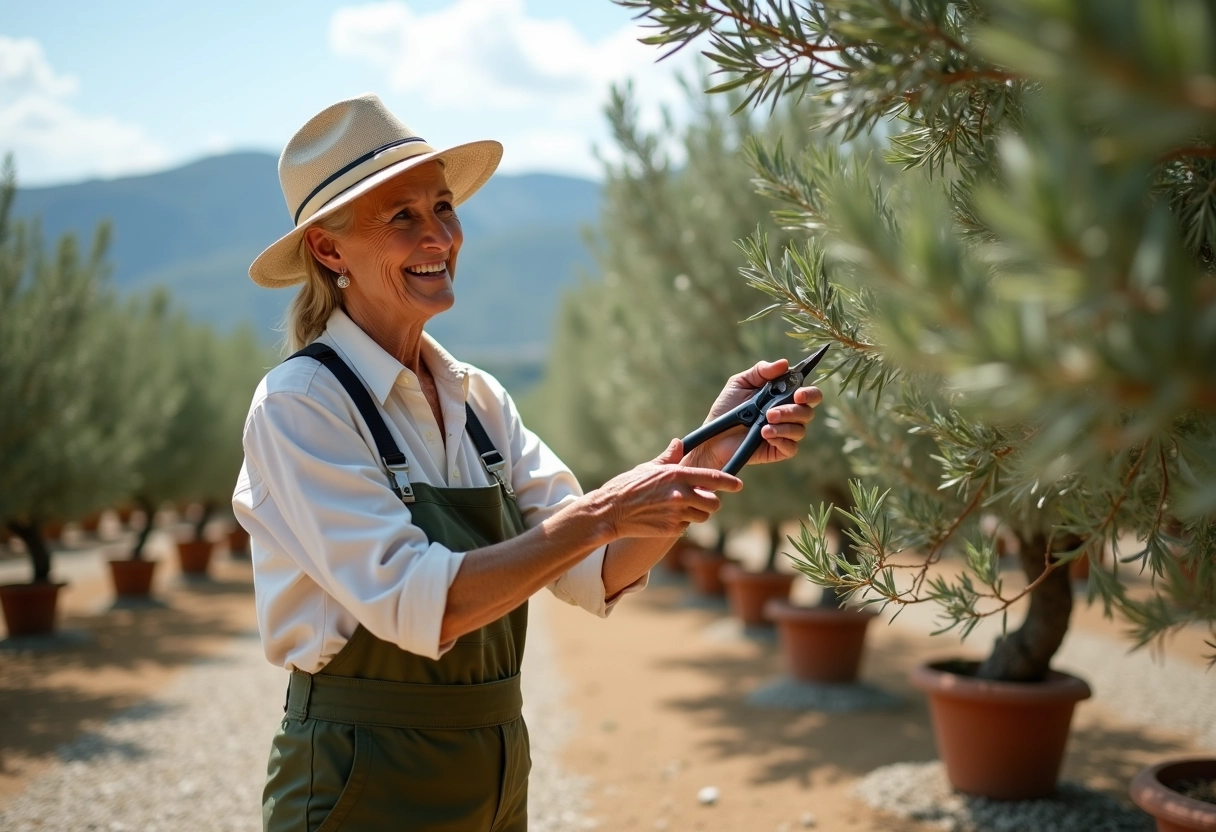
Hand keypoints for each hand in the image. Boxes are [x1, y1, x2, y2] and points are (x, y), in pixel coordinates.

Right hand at [590, 439, 741, 539]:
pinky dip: (681, 523)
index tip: (738, 485)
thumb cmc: (627, 486)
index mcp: (677, 475)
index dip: (730, 483)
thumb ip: (668, 457)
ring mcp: (677, 513)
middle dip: (710, 502)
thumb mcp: (648, 468)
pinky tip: (666, 517)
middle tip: (701, 500)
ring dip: (697, 514)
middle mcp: (681, 494)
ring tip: (680, 508)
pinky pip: (686, 527)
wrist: (610, 511)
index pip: (714, 478)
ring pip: (702, 517)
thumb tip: (679, 443)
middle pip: (713, 503)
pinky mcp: (671, 529)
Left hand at [689, 359, 821, 469]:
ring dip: (783, 424)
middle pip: (808, 412)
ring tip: (764, 423)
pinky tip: (765, 435)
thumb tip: (784, 363)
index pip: (808, 394)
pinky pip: (791, 447)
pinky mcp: (778, 450)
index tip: (798, 393)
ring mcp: (784, 433)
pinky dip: (781, 440)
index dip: (809, 393)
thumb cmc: (726, 407)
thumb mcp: (740, 383)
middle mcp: (788, 414)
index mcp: (783, 396)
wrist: (713, 434)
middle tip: (773, 411)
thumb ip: (761, 371)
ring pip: (800, 429)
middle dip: (794, 410)